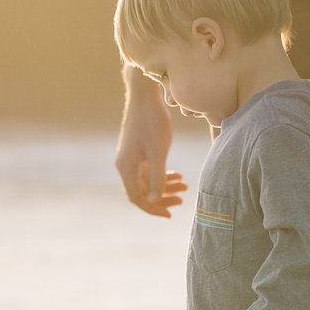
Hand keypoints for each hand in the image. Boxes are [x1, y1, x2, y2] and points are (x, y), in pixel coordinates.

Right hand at [115, 81, 184, 217]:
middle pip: (142, 192)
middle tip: (182, 200)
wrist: (145, 95)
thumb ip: (156, 178)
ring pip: (146, 181)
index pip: (138, 199)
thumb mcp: (158, 151)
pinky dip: (162, 175)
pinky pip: (148, 170)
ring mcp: (131, 157)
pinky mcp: (137, 150)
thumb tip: (154, 200)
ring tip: (184, 186)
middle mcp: (125, 165)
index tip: (171, 213)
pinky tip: (177, 174)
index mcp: (126, 168)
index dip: (153, 208)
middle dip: (162, 198)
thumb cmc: (152, 121)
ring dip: (164, 186)